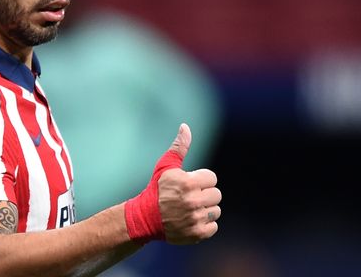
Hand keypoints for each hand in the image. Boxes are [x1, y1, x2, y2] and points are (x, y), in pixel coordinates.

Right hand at [124, 123, 220, 243]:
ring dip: (205, 210)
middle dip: (204, 194)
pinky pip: (213, 227)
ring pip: (216, 211)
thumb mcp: (165, 166)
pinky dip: (204, 225)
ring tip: (189, 209)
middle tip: (188, 197)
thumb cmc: (156, 189)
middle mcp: (193, 201)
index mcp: (188, 183)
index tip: (188, 184)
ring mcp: (195, 219)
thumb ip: (179, 147)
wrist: (144, 217)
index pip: (212, 178)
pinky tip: (191, 220)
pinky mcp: (196, 234)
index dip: (200, 180)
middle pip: (216, 195)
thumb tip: (185, 126)